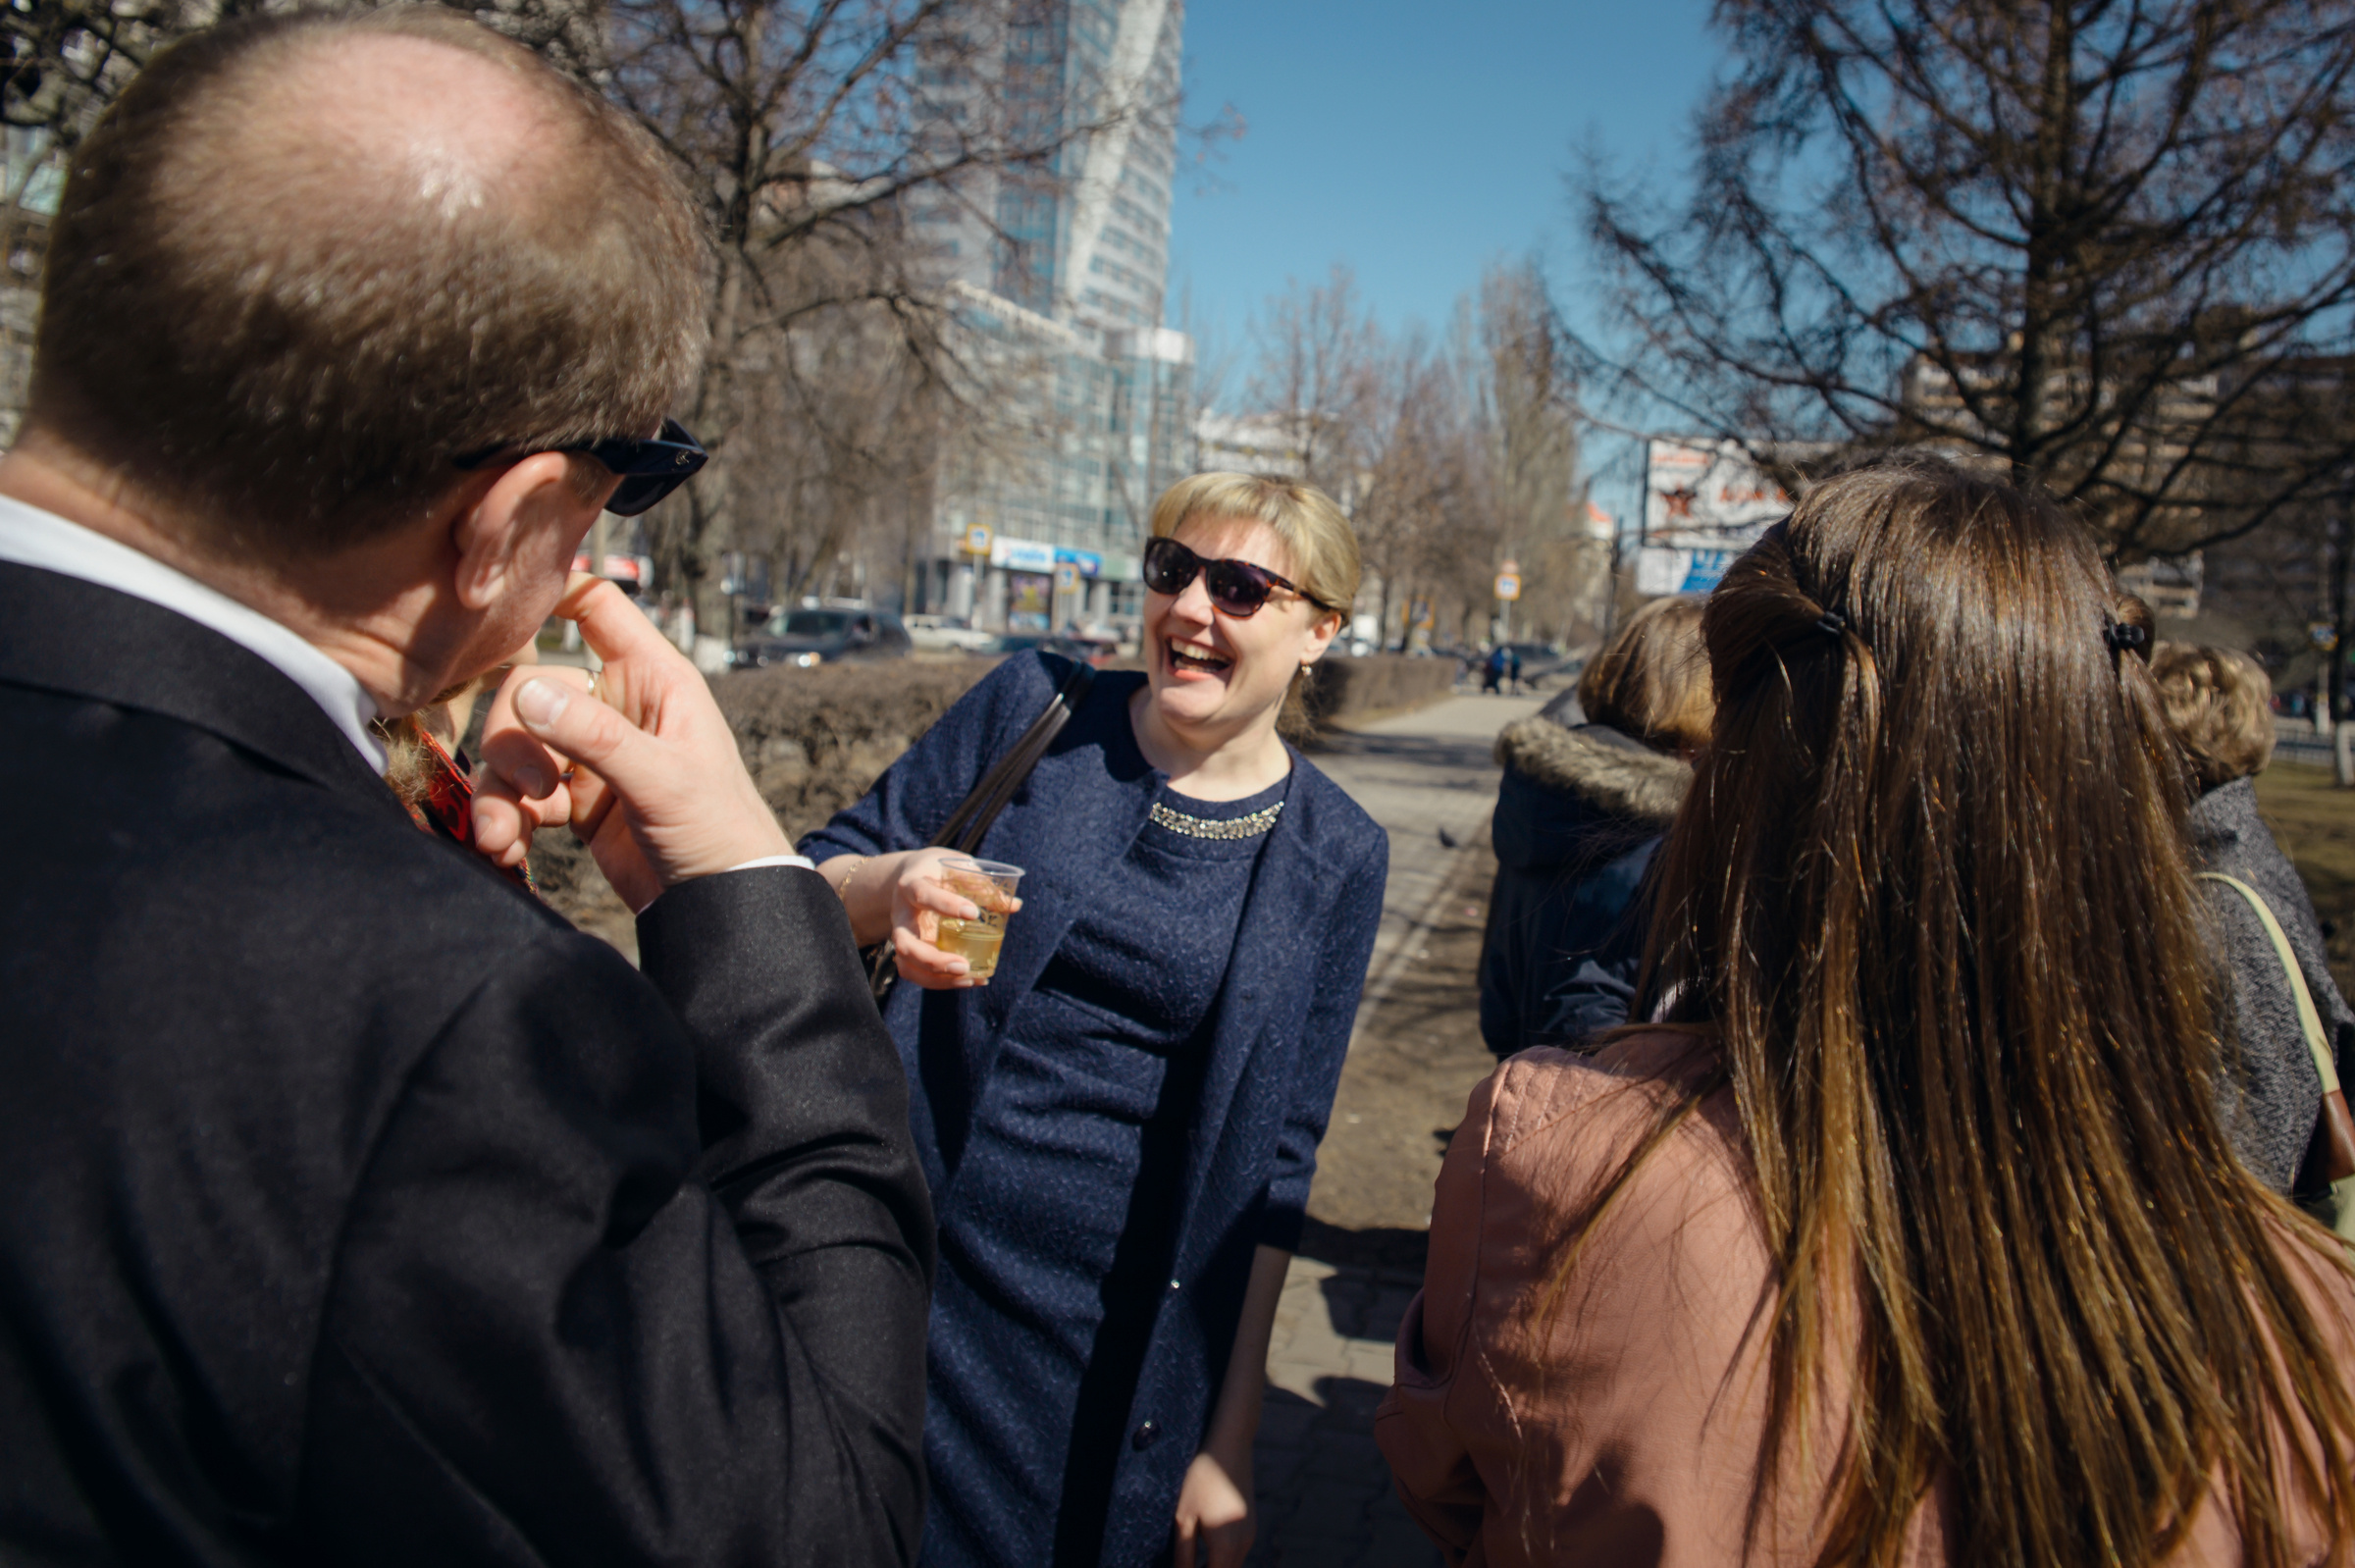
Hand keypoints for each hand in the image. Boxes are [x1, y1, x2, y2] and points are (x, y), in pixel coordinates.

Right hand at [472, 576, 788, 911]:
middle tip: (532, 787)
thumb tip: (524, 694)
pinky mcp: (575, 799)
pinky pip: (518, 794)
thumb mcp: (662, 779)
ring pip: (516, 745)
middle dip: (512, 738)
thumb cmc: (719, 830)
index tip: (500, 608)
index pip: (597, 606)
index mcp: (653, 678)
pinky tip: (506, 849)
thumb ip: (593, 736)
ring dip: (497, 790)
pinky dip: (505, 818)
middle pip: (530, 687)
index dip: (551, 593)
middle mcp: (618, 706)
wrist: (725, 905)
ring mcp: (592, 753)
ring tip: (497, 836)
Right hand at [877, 848, 1019, 989]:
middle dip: (932, 960)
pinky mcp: (909, 951)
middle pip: (905, 943)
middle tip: (963, 965)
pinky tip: (970, 980)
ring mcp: (902, 935)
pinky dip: (942, 983)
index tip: (974, 913)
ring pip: (907, 965)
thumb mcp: (958, 868)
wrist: (911, 874)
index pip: (923, 895)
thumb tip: (1015, 906)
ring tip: (970, 979)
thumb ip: (983, 885)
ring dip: (936, 979)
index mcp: (911, 885)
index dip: (946, 905)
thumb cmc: (940, 871)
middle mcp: (901, 913)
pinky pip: (917, 973)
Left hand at [1172, 1443, 1253, 1567]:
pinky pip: (1238, 1553)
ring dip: (1215, 1567)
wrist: (1230, 1448)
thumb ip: (1184, 1552)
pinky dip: (1224, 1558)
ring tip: (1194, 1562)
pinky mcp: (1251, 1526)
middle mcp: (1243, 1545)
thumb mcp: (1185, 1517)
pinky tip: (1206, 1549)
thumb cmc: (1203, 1480)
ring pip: (1233, 1566)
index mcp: (1226, 1546)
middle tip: (1186, 1565)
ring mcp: (1250, 1535)